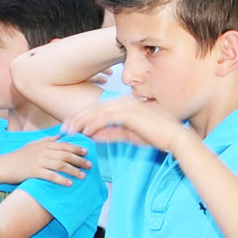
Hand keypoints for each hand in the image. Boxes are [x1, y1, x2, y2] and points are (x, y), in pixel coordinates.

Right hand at [0, 136, 90, 186]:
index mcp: (44, 145)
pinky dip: (61, 179)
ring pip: (60, 165)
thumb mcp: (32, 144)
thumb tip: (60, 136)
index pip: (64, 145)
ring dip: (73, 171)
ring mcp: (38, 162)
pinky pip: (51, 176)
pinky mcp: (34, 172)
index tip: (86, 152)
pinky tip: (69, 183)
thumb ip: (47, 140)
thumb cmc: (18, 156)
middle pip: (65, 155)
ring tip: (83, 176)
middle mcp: (43, 152)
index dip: (76, 148)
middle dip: (79, 160)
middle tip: (89, 165)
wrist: (3, 166)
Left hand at [65, 95, 184, 151]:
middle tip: (63, 129)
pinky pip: (105, 118)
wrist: (173, 137)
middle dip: (76, 118)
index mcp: (123, 103)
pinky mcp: (128, 113)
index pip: (97, 109)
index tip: (70, 127)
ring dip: (81, 122)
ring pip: (96, 112)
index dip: (82, 117)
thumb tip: (93, 136)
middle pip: (93, 108)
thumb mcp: (128, 135)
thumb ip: (110, 133)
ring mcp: (126, 105)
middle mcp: (123, 100)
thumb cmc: (155, 136)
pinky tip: (85, 132)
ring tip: (69, 131)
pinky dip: (93, 125)